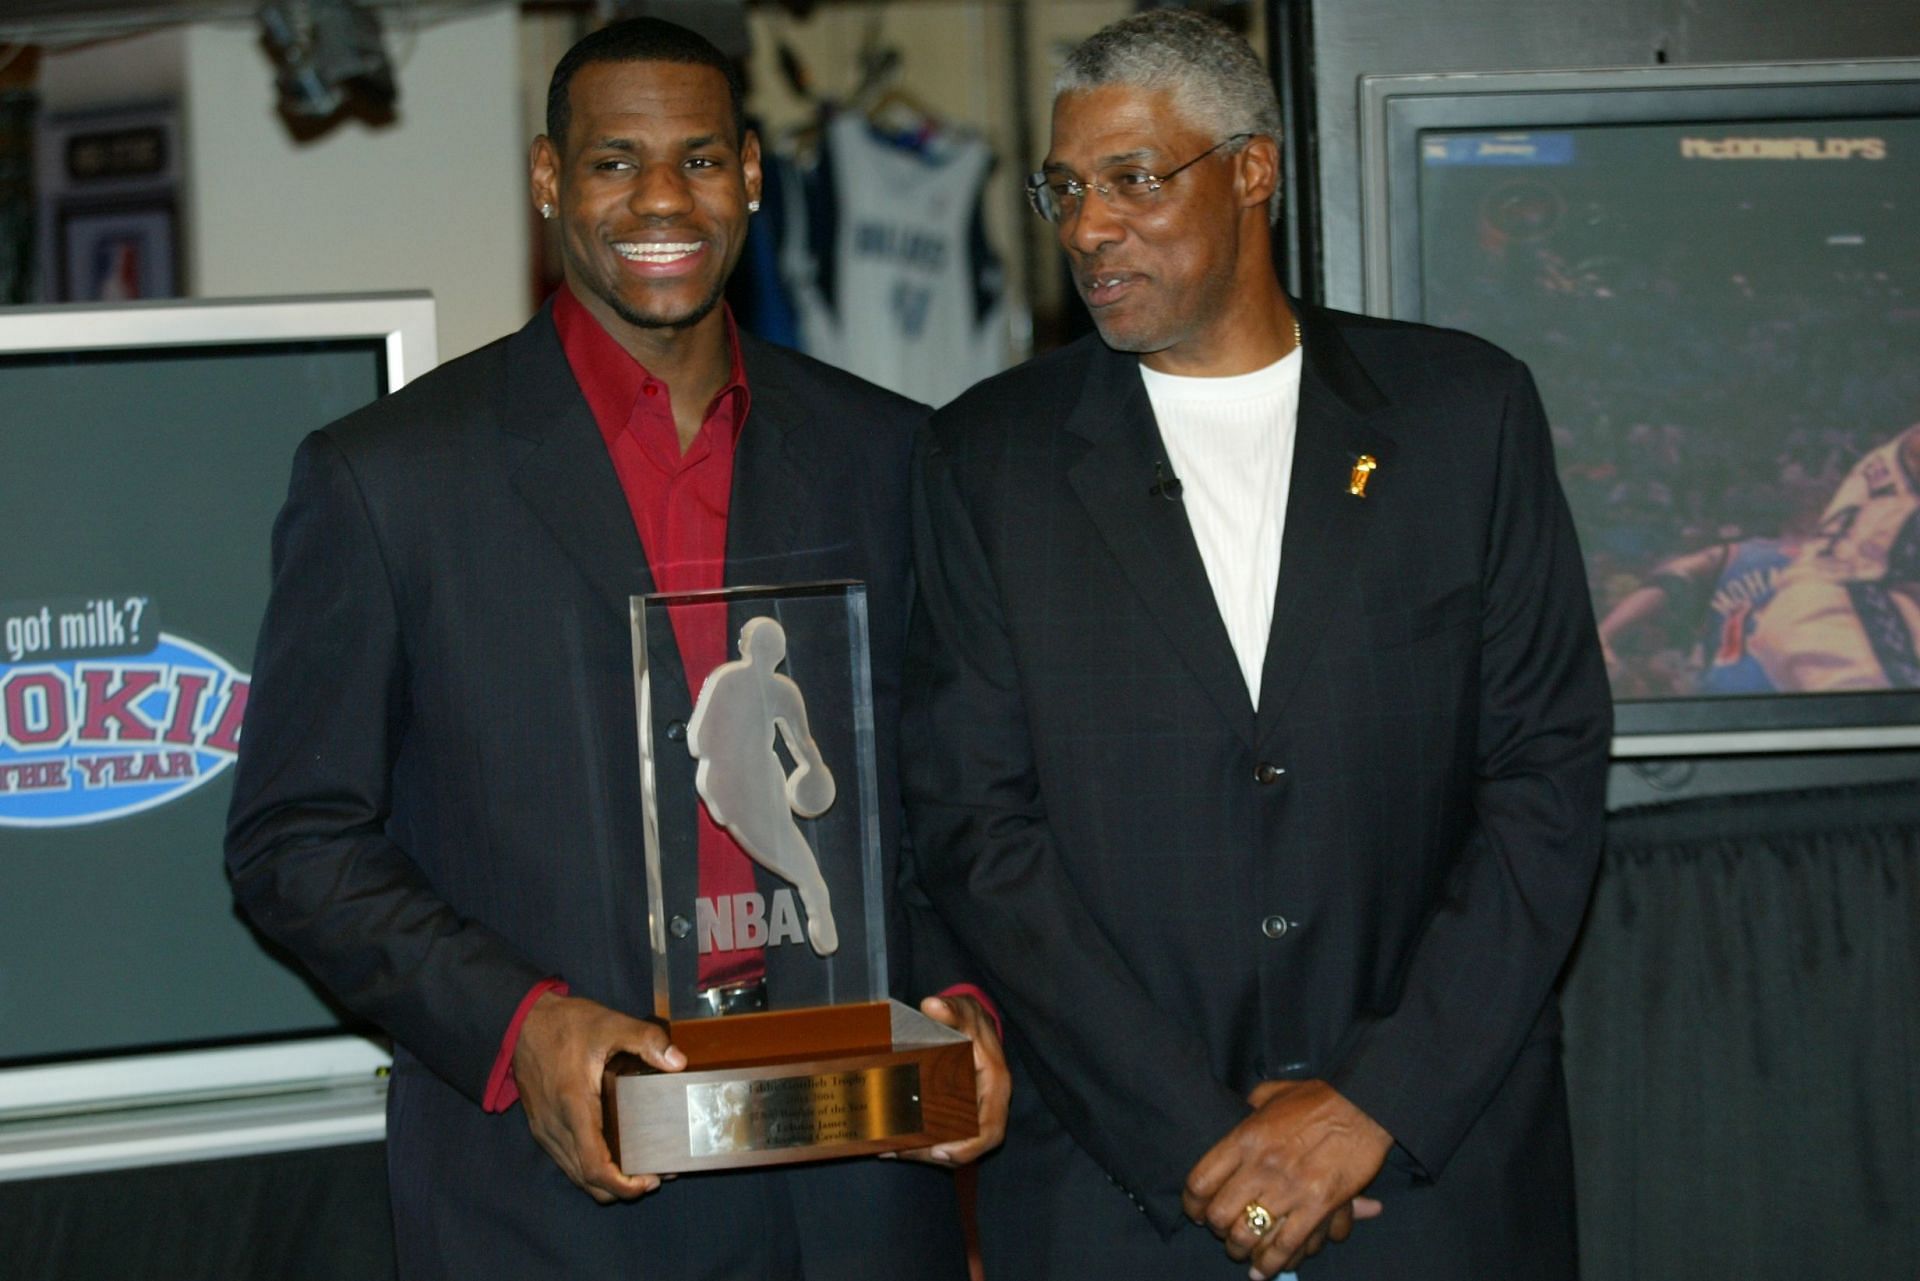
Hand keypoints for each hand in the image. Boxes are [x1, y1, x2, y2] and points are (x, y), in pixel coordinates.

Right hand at [512, 990, 684, 1202]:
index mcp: (574, 1107)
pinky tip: (615, 1154)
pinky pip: (568, 1161)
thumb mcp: (610, 1024)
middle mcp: (556, 1128)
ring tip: (641, 1169)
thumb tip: (678, 1062)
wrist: (522, 1023)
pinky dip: (591, 1168)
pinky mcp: (543, 1128)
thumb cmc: (565, 1025)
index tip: (649, 1182)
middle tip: (656, 1176)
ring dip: (606, 1181)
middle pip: (587, 1180)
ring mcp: (546, 1131)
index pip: (594, 1167)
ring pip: (576, 1174)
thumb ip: (646, 1039)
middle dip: (622, 1188)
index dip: (622, 1185)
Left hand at [891, 994, 1009, 1165]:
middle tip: (900, 1152)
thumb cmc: (970, 1018)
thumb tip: (932, 1006)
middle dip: (933, 1154)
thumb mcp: (963, 1011)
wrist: (971, 1021)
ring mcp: (974, 1112)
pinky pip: (943, 1135)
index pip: (991, 1130)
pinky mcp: (959, 1113)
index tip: (939, 1153)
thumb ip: (950, 1010)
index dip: (968, 1148)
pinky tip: (893, 1141)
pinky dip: (920, 1141)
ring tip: (890, 1149)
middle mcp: (988, 1105)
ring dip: (922, 1151)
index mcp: (995, 1085)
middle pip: (967, 1145)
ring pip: (953, 1145)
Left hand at [1182, 1079, 1391, 1278]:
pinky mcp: (1318, 1206)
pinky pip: (1286, 1245)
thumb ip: (1251, 1106)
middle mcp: (1262, 1165)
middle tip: (1222, 1232)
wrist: (1365, 1106)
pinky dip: (1272, 1262)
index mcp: (1245, 1137)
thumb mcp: (1274, 1093)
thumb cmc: (1319, 1097)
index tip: (1196, 1211)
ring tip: (1242, 1252)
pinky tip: (1263, 1268)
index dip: (1193, 1204)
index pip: (1201, 1181)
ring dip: (1241, 1249)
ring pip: (1249, 1234)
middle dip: (1217, 1230)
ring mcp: (1289, 1188)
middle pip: (1220, 1213)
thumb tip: (1238, 1110)